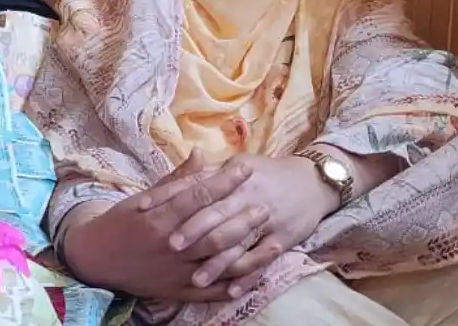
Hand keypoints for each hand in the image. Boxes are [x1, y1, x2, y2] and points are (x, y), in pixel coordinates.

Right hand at [64, 152, 268, 301]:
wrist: (95, 259)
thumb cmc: (119, 223)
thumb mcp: (141, 197)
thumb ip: (175, 180)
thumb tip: (201, 153)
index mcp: (159, 219)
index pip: (197, 197)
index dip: (223, 182)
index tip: (245, 169)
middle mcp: (170, 246)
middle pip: (214, 232)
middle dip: (243, 218)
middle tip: (266, 204)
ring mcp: (175, 272)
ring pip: (219, 264)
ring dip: (248, 253)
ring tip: (274, 242)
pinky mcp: (177, 291)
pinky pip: (210, 291)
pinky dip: (233, 286)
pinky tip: (254, 277)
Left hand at [138, 153, 336, 295]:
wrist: (312, 180)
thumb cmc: (266, 173)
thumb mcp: (236, 166)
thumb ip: (205, 172)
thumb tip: (174, 173)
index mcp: (231, 177)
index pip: (194, 187)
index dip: (169, 197)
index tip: (145, 210)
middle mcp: (246, 197)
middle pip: (216, 215)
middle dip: (193, 231)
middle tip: (170, 246)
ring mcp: (265, 219)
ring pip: (237, 243)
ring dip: (216, 263)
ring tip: (195, 279)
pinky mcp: (281, 237)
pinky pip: (262, 260)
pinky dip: (247, 276)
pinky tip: (231, 290)